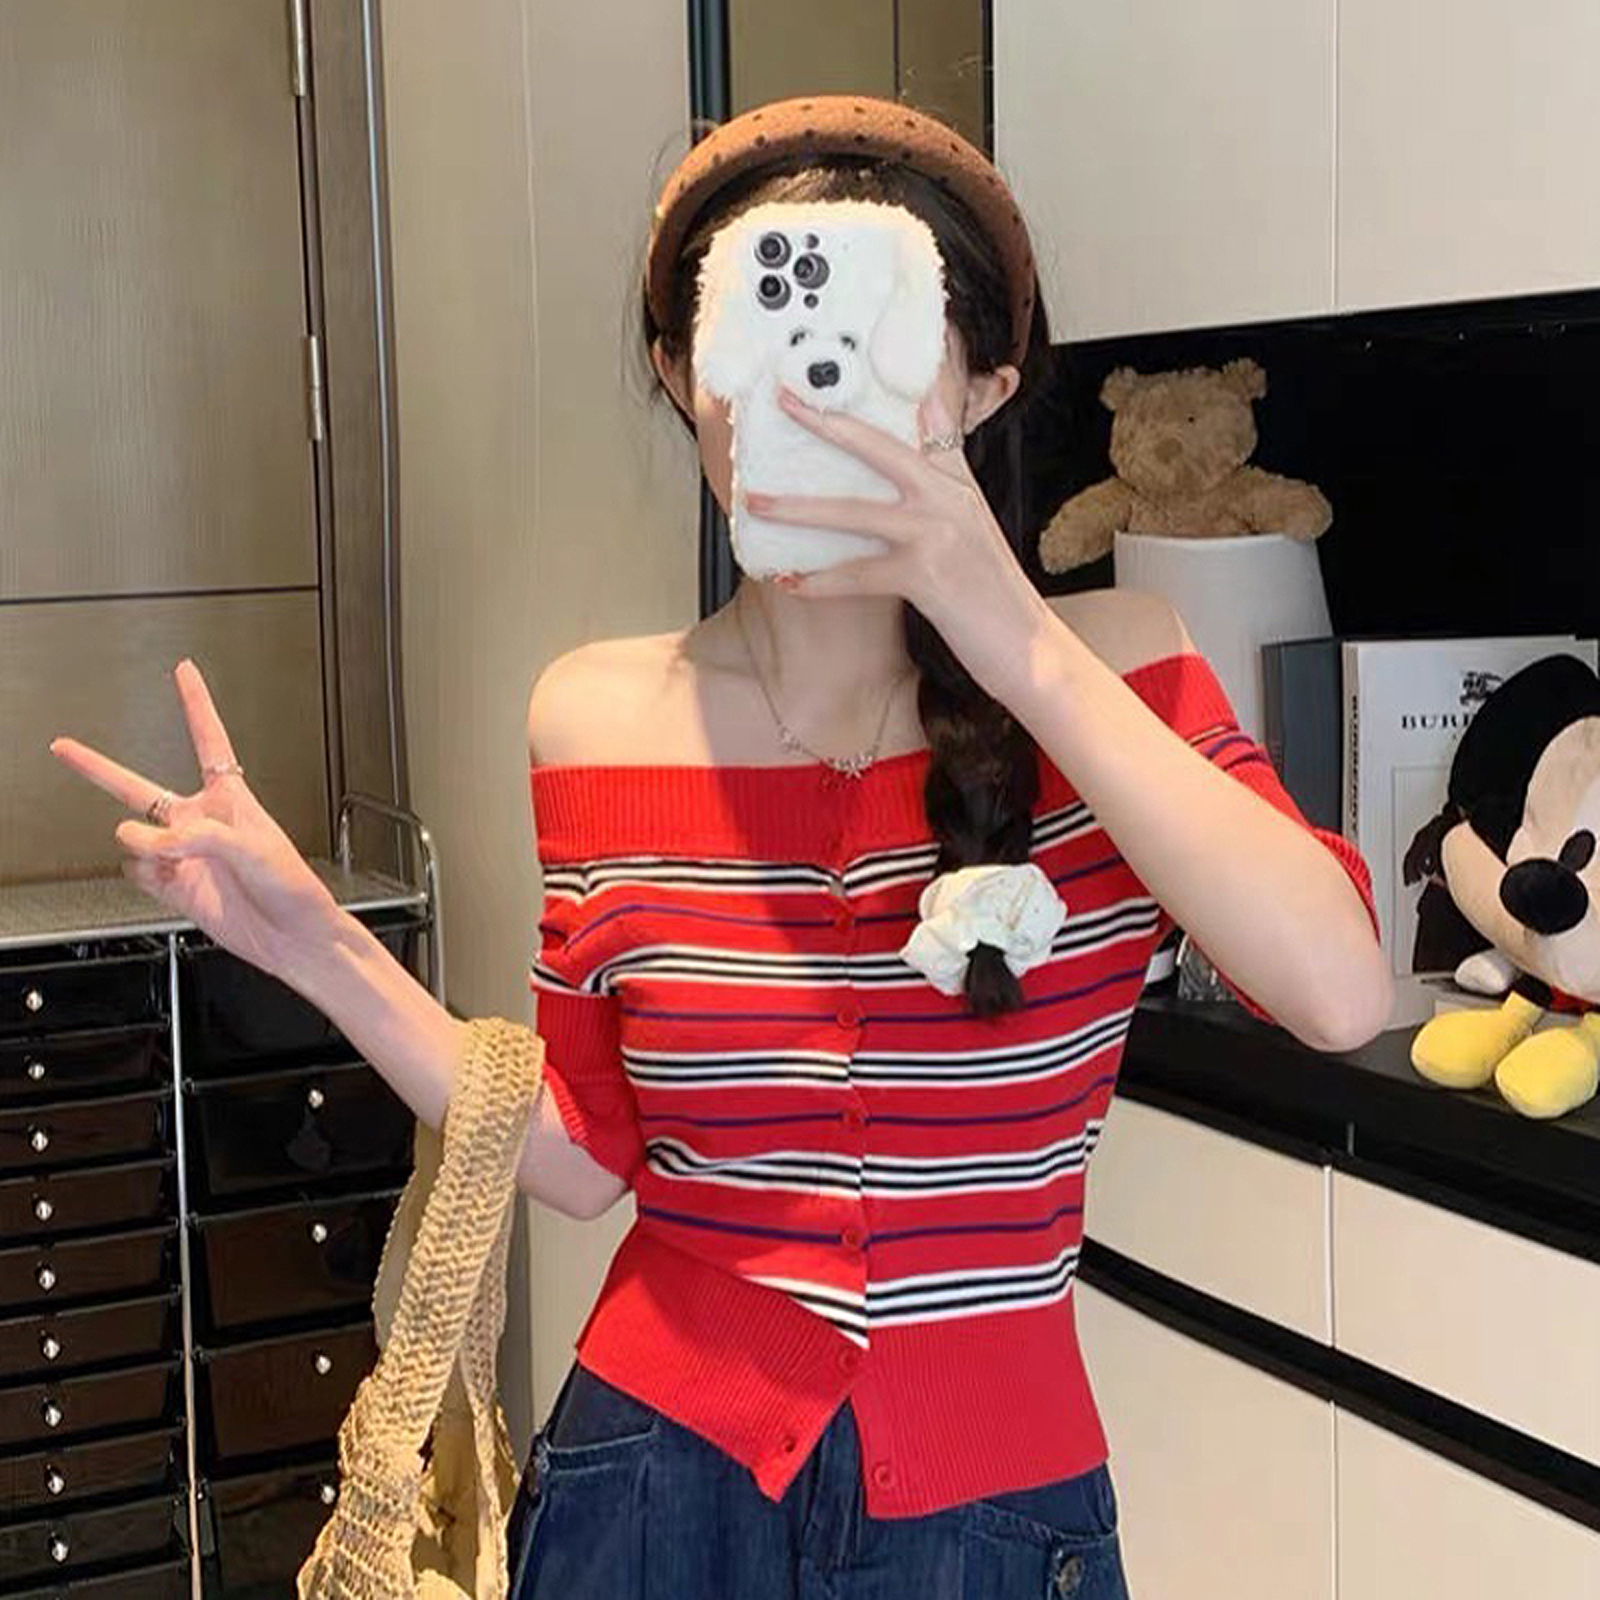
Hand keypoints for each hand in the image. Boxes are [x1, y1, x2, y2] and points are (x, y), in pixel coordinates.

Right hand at [49, 659, 342, 981]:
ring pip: (133, 835)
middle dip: (98, 767)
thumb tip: (157, 840)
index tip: (184, 671)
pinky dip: (145, 872)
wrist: (293, 937)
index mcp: (231, 799)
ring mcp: (183, 854)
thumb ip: (203, 837)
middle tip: (64, 747)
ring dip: (144, 844)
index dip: (195, 704)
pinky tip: (169, 877)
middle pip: (138, 786)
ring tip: (172, 857)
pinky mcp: (173, 885)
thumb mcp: (257, 849)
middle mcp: (201, 822)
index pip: (208, 740)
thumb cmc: (294, 887)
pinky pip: (136, 870)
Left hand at [745, 384, 1055, 706]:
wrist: (1030, 648)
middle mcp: (948, 498)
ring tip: (756, 503)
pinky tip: (788, 583)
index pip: (932, 415)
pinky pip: (857, 575)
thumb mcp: (972, 532)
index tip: (865, 346)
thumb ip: (942, 495)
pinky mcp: (926, 575)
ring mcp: (937, 533)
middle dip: (826, 422)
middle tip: (784, 399)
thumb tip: (901, 475)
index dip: (902, 378)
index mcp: (959, 483)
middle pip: (879, 445)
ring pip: (852, 511)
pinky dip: (819, 582)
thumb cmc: (993, 598)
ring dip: (797, 508)